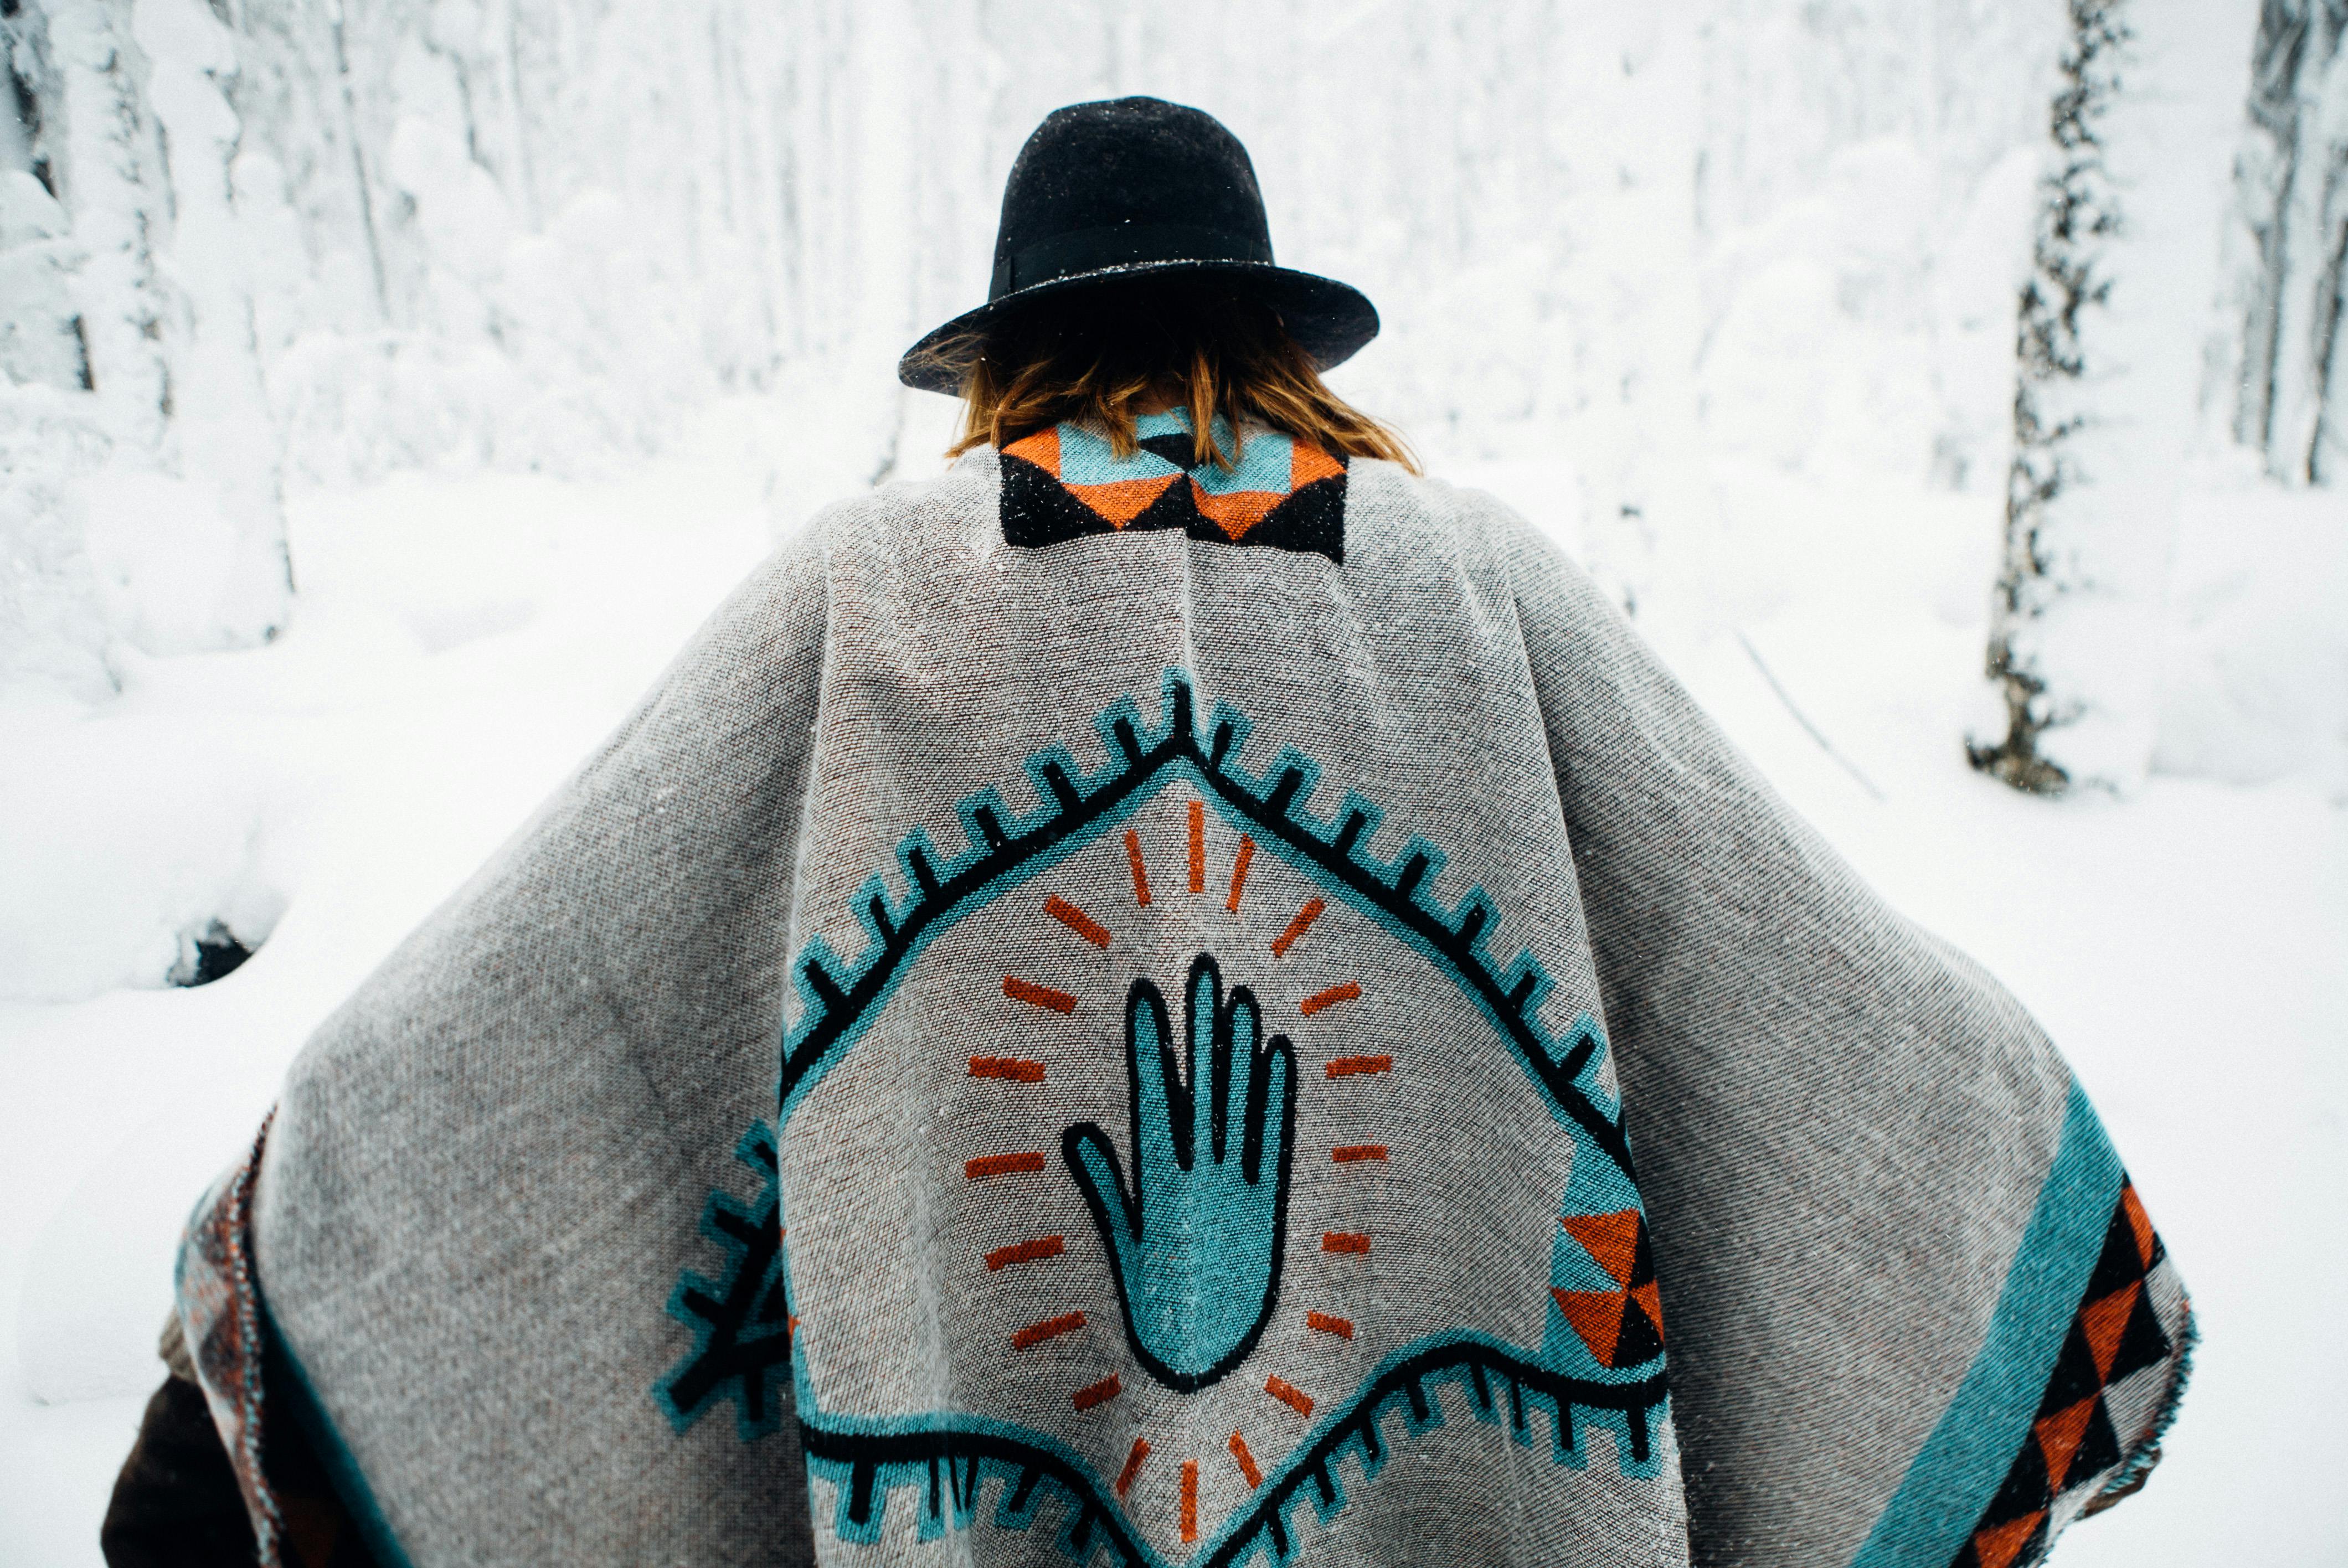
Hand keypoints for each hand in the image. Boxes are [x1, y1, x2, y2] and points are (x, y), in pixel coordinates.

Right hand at [1063, 954, 1298, 1391]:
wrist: (1212, 1370)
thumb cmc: (1158, 1315)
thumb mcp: (1121, 1253)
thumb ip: (1104, 1190)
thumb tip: (1079, 1131)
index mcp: (1161, 1190)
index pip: (1155, 1100)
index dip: (1152, 1045)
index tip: (1147, 995)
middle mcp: (1204, 1183)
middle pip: (1204, 1090)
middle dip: (1202, 1028)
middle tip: (1201, 970)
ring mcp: (1243, 1193)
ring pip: (1242, 1107)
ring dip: (1242, 1050)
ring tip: (1241, 996)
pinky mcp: (1273, 1210)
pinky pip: (1276, 1143)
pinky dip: (1278, 1098)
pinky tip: (1279, 1054)